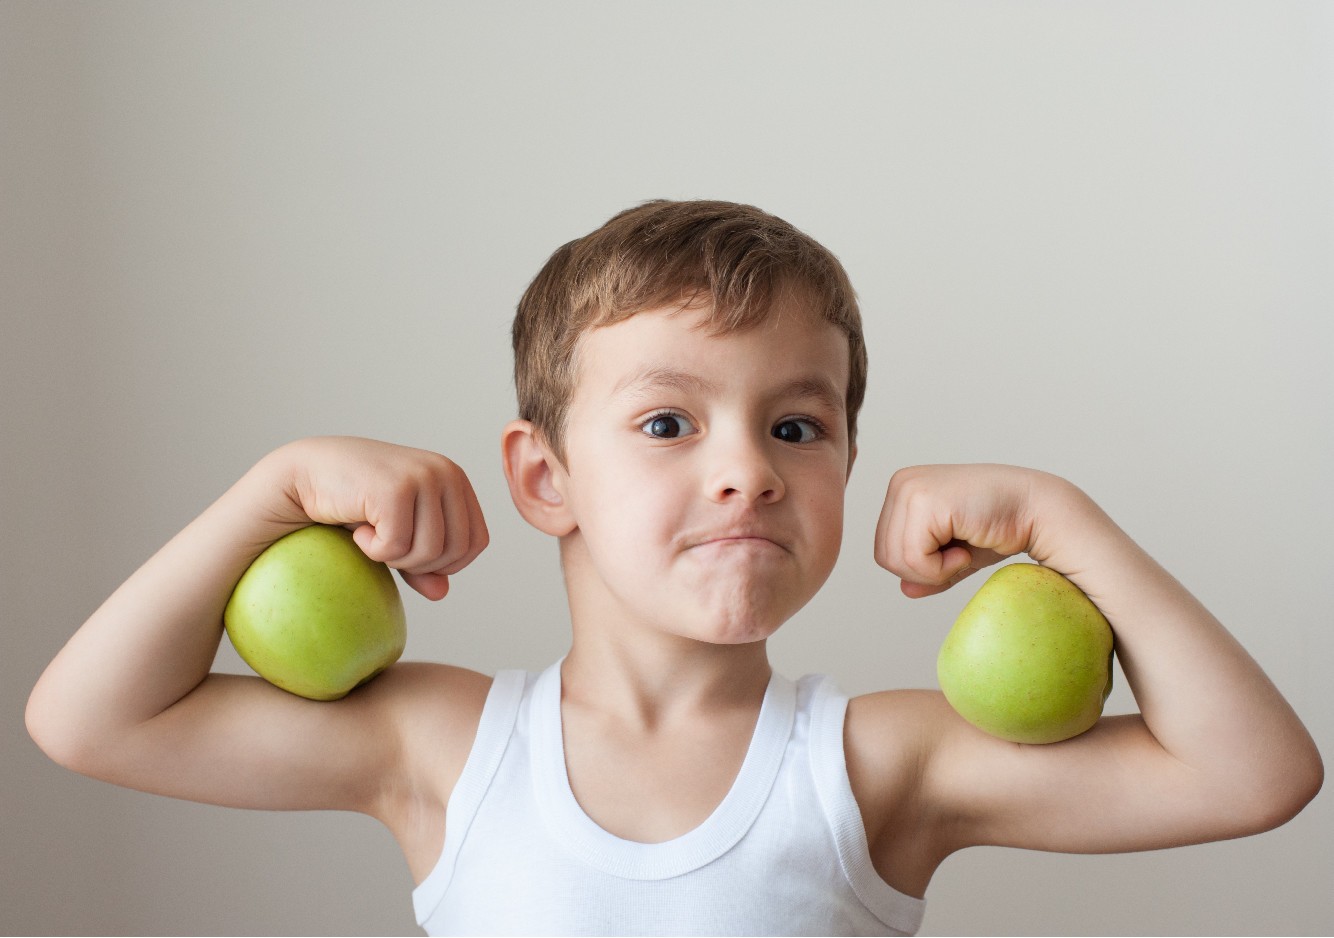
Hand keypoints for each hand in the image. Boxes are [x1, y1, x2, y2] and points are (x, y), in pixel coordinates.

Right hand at [265, 436, 488, 599]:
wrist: (304, 475)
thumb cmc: (354, 502)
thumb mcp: (397, 531)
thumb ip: (424, 561)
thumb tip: (442, 593)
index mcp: (455, 479)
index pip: (477, 542)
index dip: (446, 563)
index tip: (411, 553)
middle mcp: (445, 473)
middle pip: (457, 552)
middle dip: (420, 564)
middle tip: (386, 545)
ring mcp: (423, 477)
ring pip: (430, 552)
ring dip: (395, 558)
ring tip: (372, 535)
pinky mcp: (395, 488)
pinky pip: (397, 547)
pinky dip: (374, 550)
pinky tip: (359, 530)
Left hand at [874, 464, 1049, 598]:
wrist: (1038, 511)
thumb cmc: (1002, 527)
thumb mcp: (955, 553)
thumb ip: (927, 570)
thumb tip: (904, 590)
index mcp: (903, 489)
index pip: (884, 548)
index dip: (919, 567)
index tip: (955, 550)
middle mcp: (901, 484)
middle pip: (884, 556)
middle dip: (923, 571)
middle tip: (960, 554)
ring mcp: (910, 489)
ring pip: (896, 560)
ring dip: (935, 570)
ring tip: (963, 549)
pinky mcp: (925, 501)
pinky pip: (914, 559)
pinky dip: (942, 568)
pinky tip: (966, 548)